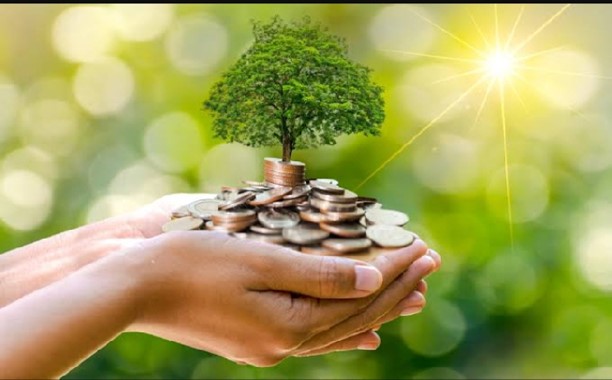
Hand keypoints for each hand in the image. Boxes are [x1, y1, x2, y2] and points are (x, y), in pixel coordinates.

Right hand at [129, 230, 438, 365]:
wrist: (135, 289)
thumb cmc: (192, 263)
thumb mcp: (260, 260)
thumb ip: (318, 274)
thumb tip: (371, 281)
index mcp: (288, 325)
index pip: (359, 296)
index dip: (394, 271)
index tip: (423, 248)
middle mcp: (285, 344)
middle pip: (356, 315)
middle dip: (395, 288)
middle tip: (430, 264)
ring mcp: (270, 346)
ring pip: (340, 327)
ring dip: (377, 307)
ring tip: (410, 294)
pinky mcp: (257, 341)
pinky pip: (317, 336)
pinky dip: (347, 328)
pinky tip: (366, 331)